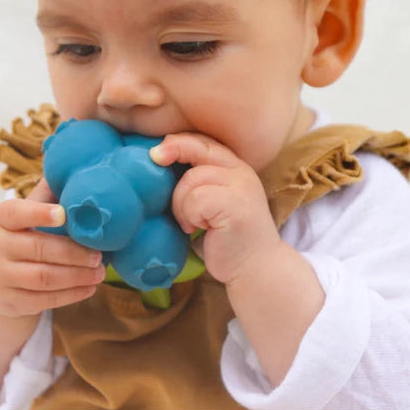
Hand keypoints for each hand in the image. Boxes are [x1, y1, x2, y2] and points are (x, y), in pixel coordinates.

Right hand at [0, 178, 105, 317]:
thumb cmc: (17, 237)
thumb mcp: (22, 215)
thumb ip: (46, 195)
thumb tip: (75, 165)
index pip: (15, 212)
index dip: (39, 213)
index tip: (64, 214)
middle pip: (37, 248)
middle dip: (73, 252)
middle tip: (99, 254)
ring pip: (43, 277)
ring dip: (77, 275)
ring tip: (100, 271)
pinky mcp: (9, 301)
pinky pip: (44, 300)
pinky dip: (71, 294)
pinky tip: (89, 287)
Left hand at [150, 133, 281, 286]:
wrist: (254, 268)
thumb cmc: (225, 237)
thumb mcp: (212, 201)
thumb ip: (197, 180)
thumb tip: (157, 161)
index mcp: (236, 167)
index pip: (204, 141)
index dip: (177, 142)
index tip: (155, 154)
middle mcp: (241, 172)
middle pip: (197, 149)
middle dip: (172, 153)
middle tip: (156, 163)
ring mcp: (241, 187)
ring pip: (191, 179)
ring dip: (181, 204)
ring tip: (190, 222)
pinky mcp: (235, 206)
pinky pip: (195, 199)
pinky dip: (188, 215)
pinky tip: (197, 229)